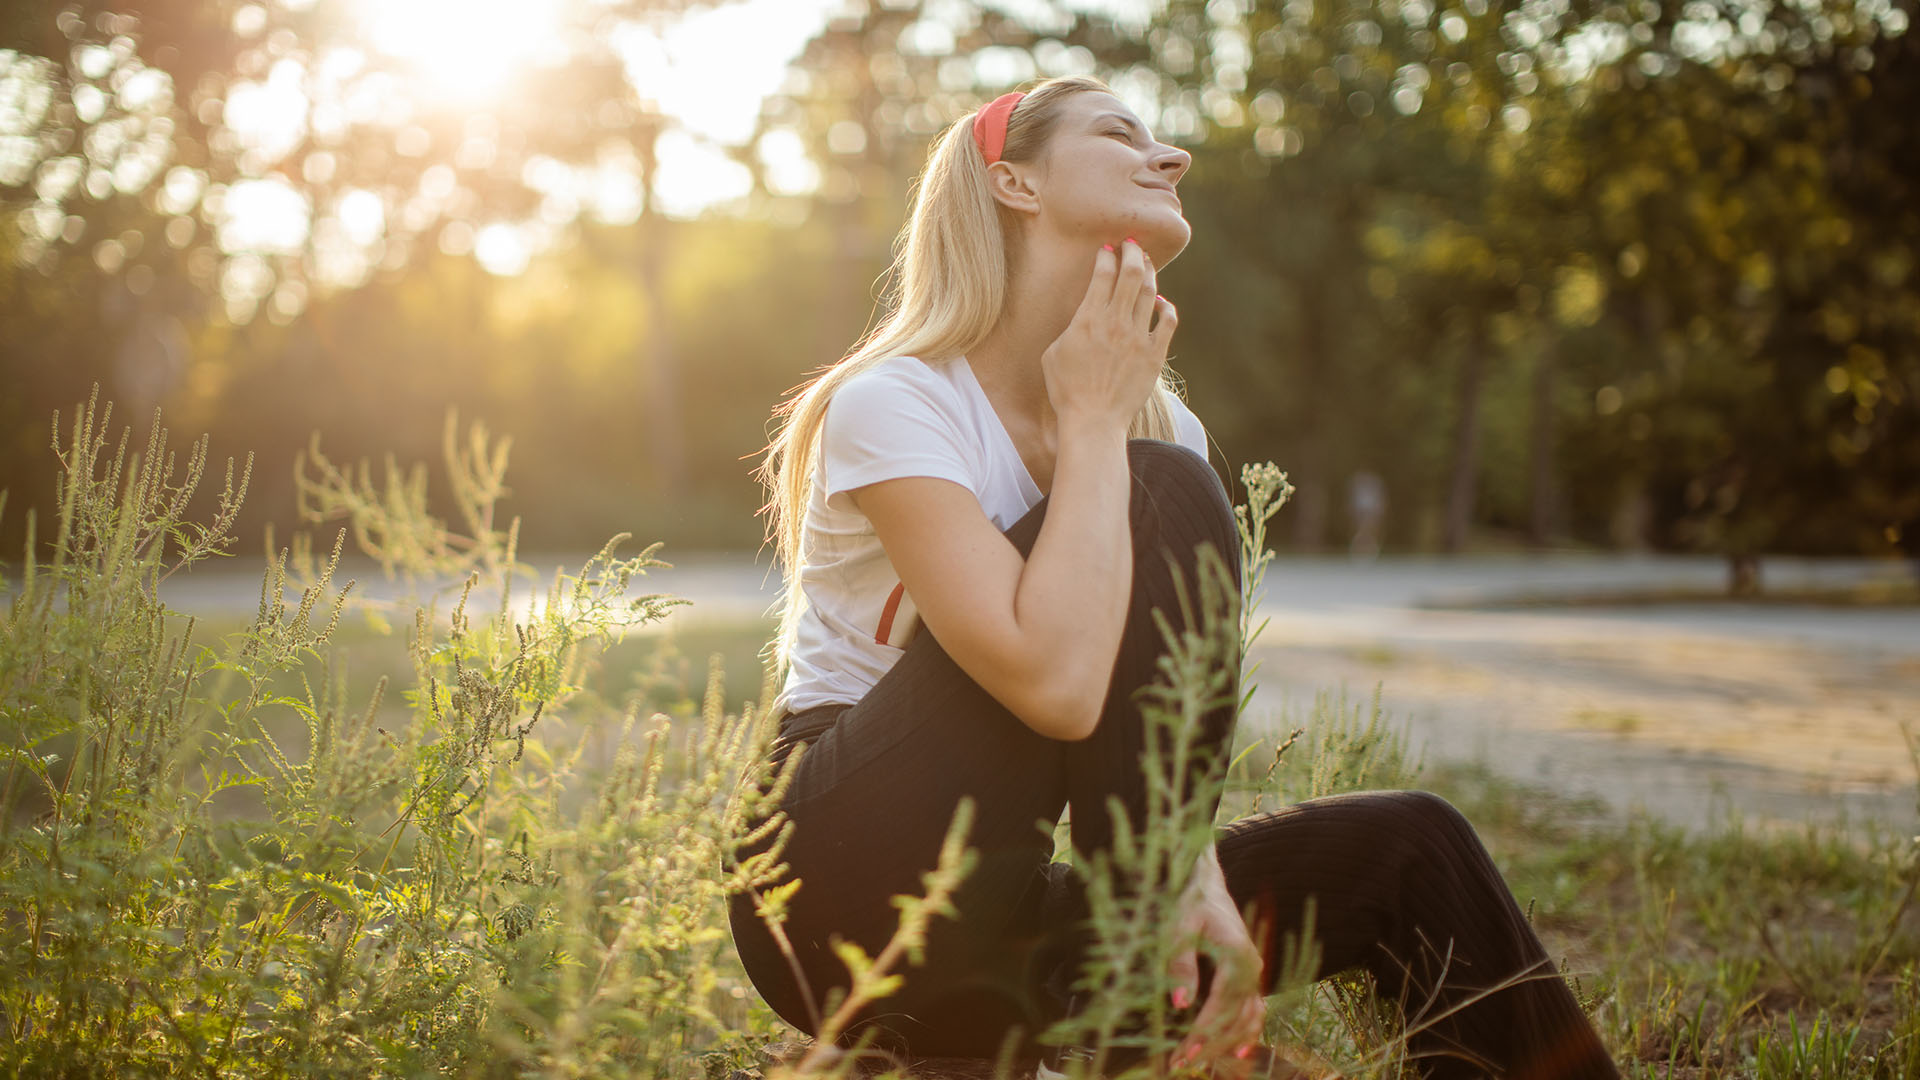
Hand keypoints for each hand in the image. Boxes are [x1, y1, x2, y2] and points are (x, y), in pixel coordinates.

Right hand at [1040, 237, 1177, 432]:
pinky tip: (1161, 303)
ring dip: (1148, 273)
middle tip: (1132, 244)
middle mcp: (1116, 322)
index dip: (1106, 255)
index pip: (1102, 273)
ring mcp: (1138, 337)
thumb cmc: (1066, 390)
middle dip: (1132, 252)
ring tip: (1146, 264)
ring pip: (1150, 292)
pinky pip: (1168, 321)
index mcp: (1088, 319)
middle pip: (1131, 273)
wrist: (1093, 421)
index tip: (1107, 249)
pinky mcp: (1154, 354)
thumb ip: (1070, 328)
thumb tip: (1083, 318)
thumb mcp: (1053, 353)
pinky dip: (1166, 307)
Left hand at [1168, 846, 1265, 1074]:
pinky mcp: (1251, 976)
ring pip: (1247, 1019)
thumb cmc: (1190, 903)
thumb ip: (1180, 965)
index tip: (1184, 1052)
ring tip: (1198, 1062)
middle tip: (1180, 1063)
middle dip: (1209, 1044)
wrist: (1208, 885)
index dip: (1204, 1032)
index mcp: (1236, 955)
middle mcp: (1252, 967)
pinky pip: (1255, 1011)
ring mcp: (1255, 973)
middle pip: (1235, 1017)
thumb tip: (1179, 1005)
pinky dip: (1248, 1033)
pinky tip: (1237, 1052)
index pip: (1221, 1004)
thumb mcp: (1179, 928)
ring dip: (1224, 1044)